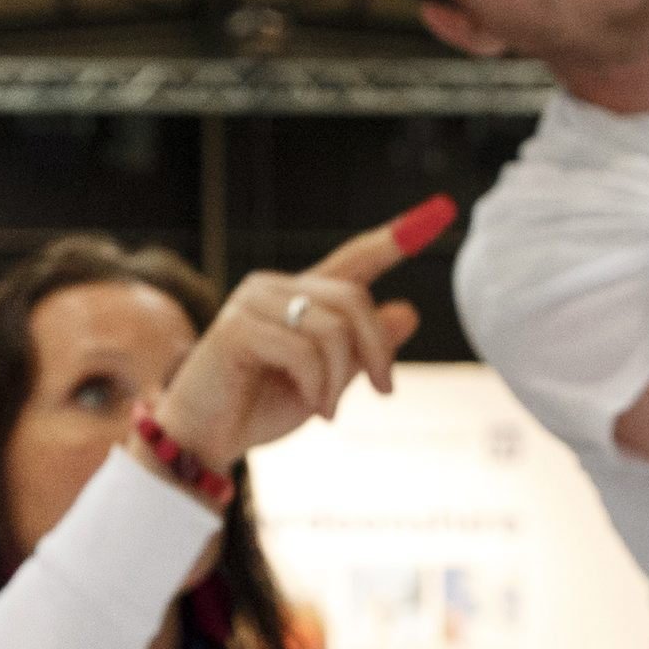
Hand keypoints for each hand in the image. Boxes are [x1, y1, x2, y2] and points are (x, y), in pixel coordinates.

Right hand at [151, 201, 452, 470]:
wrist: (204, 439)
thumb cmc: (259, 408)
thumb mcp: (327, 380)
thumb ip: (361, 348)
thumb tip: (410, 311)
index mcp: (298, 294)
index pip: (355, 258)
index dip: (397, 236)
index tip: (443, 209)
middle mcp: (274, 286)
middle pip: (354, 299)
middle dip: (377, 349)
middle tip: (383, 391)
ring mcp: (252, 302)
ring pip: (333, 328)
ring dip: (341, 379)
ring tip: (328, 409)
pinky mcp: (236, 327)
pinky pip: (304, 351)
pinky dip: (318, 386)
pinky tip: (312, 407)